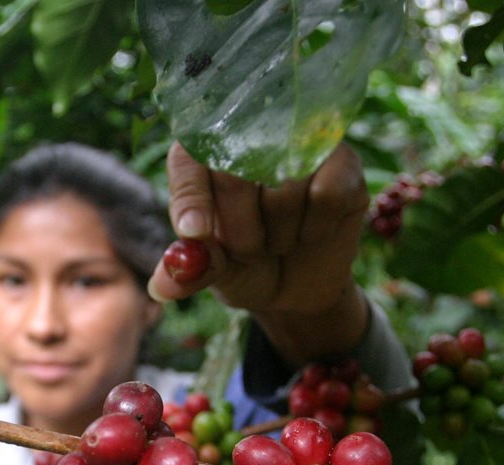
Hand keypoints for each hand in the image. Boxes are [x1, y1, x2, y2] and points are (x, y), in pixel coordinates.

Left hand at [148, 141, 370, 365]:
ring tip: (279, 240)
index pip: (189, 161)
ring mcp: (298, 144)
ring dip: (279, 233)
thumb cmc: (244, 266)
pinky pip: (326, 193)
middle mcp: (250, 137)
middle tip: (248, 251)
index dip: (192, 198)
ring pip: (284, 186)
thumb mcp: (214, 272)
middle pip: (236, 174)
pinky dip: (316, 226)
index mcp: (204, 154)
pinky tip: (311, 232)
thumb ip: (190, 271)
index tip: (194, 233)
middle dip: (240, 230)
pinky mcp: (342, 162)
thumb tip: (161, 287)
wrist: (295, 286)